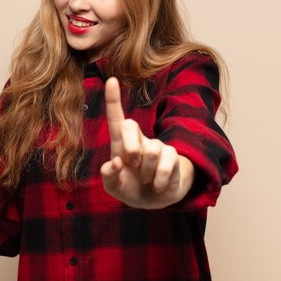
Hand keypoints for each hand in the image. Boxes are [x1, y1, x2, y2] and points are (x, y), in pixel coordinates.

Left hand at [100, 77, 193, 208]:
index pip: (116, 119)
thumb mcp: (114, 187)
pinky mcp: (173, 156)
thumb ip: (108, 176)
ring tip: (146, 180)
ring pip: (151, 151)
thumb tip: (115, 162)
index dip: (113, 100)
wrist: (156, 200)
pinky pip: (165, 165)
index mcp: (121, 144)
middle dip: (130, 146)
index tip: (111, 80)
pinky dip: (158, 181)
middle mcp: (138, 140)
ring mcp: (157, 146)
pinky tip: (158, 185)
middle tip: (132, 163)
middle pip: (130, 125)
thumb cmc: (131, 187)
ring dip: (146, 172)